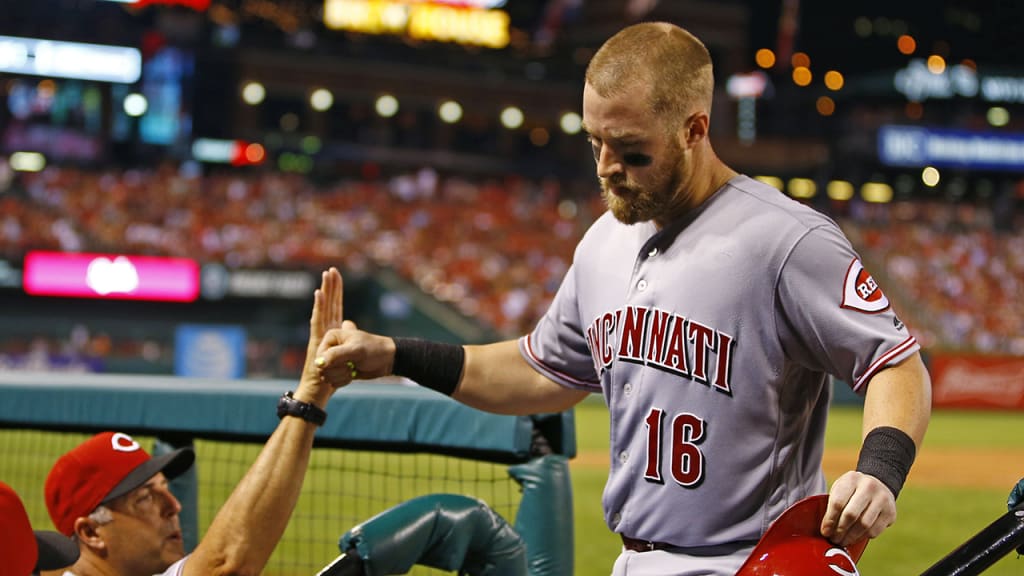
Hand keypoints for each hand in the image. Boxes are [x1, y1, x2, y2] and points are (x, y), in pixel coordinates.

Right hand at [297, 267, 344, 401]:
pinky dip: (319, 307)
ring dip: (325, 291)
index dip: (336, 291)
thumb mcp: (347, 350)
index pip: (336, 306)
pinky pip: (317, 320)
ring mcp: (319, 335)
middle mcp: (325, 330)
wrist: (319, 392)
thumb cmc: (333, 375)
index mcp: (333, 331)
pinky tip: (319, 294)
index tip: (337, 275)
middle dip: (330, 286)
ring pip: (323, 308)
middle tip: (331, 269)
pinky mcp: (316, 341)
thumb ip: (346, 334)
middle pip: (328, 304)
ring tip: (326, 276)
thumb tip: (349, 321)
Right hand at [314, 321, 396, 386]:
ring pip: (326, 376)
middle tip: (350, 366)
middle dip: (337, 371)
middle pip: (321, 368)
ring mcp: (334, 359)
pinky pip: (332, 381)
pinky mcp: (339, 370)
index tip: (346, 362)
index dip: (331, 364)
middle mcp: (330, 347)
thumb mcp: (356, 351)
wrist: (387, 359)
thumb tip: (318, 363)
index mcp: (331, 337)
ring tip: (352, 369)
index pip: (319, 357)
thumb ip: (335, 355)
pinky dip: (342, 381)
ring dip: (340, 376)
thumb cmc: (374, 350)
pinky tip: (352, 375)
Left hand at [820, 471, 895, 547]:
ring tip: (842, 541)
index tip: (825, 531)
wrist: (879, 483)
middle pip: (851, 514)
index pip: (838, 502)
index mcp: (852, 479)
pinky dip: (862, 537)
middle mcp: (869, 487)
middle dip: (840, 530)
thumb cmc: (853, 489)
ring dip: (851, 537)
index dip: (830, 520)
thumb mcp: (841, 488)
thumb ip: (833, 504)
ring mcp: (882, 499)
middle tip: (833, 538)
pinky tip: (855, 538)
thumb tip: (826, 529)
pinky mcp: (890, 513)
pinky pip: (874, 530)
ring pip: (864, 525)